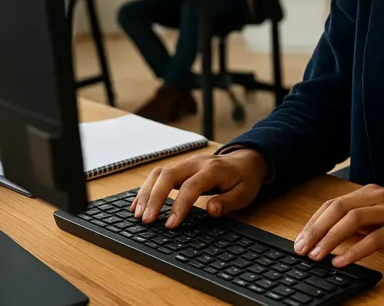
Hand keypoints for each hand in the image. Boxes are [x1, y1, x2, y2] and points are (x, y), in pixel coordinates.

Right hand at [131, 148, 268, 227]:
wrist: (246, 159)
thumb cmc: (244, 178)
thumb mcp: (245, 193)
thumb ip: (228, 202)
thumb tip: (211, 210)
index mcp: (213, 170)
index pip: (191, 186)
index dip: (179, 205)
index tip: (170, 224)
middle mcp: (196, 163)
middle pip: (169, 175)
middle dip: (155, 198)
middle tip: (146, 220)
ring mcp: (186, 163)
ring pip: (160, 173)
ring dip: (146, 193)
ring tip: (137, 214)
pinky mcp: (180, 167)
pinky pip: (158, 175)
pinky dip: (146, 188)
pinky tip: (138, 204)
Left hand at [293, 185, 383, 267]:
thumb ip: (361, 221)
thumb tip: (333, 235)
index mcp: (370, 192)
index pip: (333, 204)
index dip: (313, 222)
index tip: (299, 239)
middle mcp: (377, 197)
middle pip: (337, 209)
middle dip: (315, 230)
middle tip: (301, 249)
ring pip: (351, 221)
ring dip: (329, 239)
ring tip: (316, 256)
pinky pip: (372, 239)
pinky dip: (353, 251)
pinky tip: (341, 262)